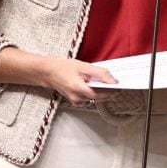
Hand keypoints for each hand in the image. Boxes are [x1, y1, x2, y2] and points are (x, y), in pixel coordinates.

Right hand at [0, 48, 116, 106]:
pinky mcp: (76, 101)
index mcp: (78, 88)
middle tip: (113, 80)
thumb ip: (99, 73)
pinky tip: (91, 83)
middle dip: (108, 90)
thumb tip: (113, 80)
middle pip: (99, 97)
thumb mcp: (82, 66)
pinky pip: (90, 98)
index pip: (100, 94)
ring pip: (95, 98)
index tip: (119, 85)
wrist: (48, 73)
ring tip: (100, 80)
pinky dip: (94, 91)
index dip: (111, 90)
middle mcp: (78, 98)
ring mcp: (77, 101)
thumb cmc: (63, 67)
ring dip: (101, 90)